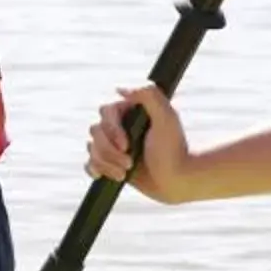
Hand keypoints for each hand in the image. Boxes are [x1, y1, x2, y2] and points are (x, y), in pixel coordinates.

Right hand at [87, 85, 193, 200]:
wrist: (179, 180)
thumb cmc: (176, 150)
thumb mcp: (167, 117)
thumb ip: (149, 95)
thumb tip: (120, 90)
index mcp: (131, 111)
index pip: (106, 113)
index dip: (112, 130)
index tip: (126, 146)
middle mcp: (121, 126)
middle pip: (95, 131)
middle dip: (109, 151)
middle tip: (130, 163)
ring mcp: (115, 146)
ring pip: (91, 148)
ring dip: (106, 163)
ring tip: (124, 173)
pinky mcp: (112, 163)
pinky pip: (90, 163)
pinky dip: (95, 169)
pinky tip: (104, 175)